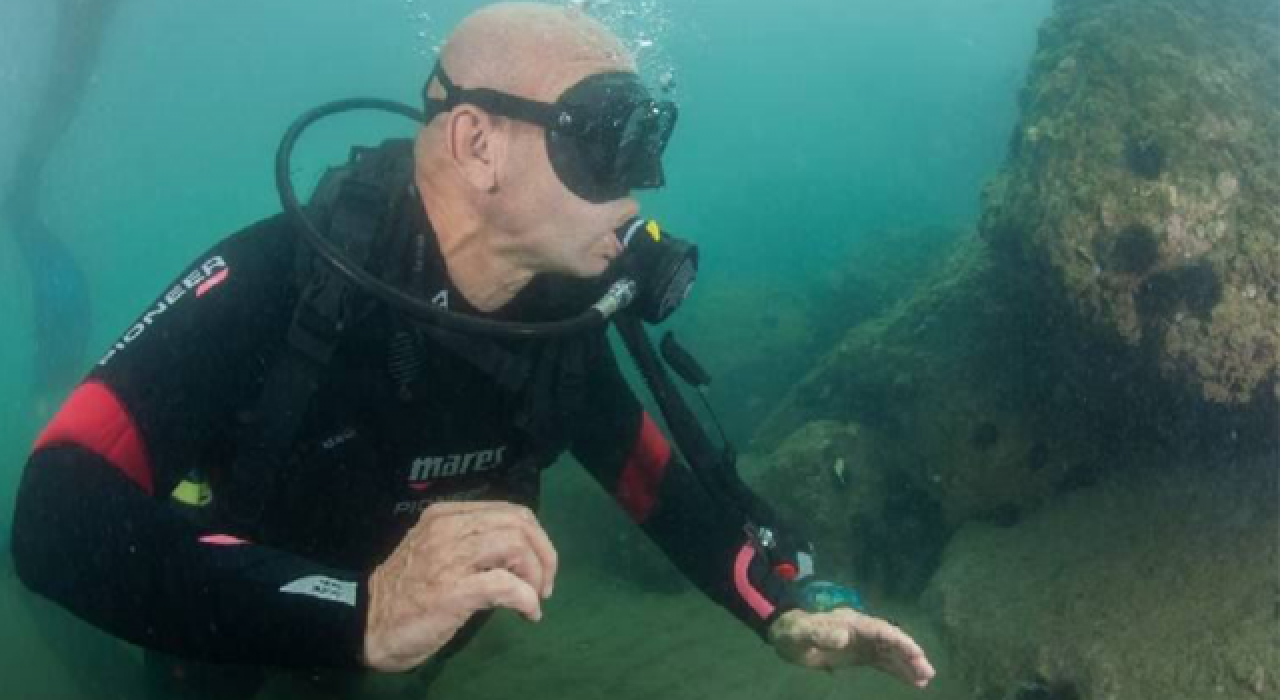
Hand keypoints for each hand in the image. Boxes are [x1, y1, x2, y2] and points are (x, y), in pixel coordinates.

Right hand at [363, 501, 557, 671]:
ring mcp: (450, 557)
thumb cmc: (404, 593)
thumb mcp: (436, 552)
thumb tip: (518, 557)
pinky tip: (528, 613)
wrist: (364, 624)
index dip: (536, 538)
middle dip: (544, 554)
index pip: (510, 511)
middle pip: (519, 523)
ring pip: (516, 545)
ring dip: (536, 575)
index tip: (539, 567)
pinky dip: (526, 598)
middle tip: (544, 585)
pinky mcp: (453, 590)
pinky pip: (506, 585)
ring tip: (535, 598)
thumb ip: (470, 545)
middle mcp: (448, 528)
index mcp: (446, 515)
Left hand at [769, 608, 934, 687]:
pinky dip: (897, 670)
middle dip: (909, 654)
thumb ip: (820, 632)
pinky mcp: (859, 655)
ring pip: (890, 652)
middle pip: (890, 641)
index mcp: (851, 623)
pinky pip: (882, 662)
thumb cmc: (793, 633)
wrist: (786, 635)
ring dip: (907, 664)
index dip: (898, 641)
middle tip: (927, 672)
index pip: (880, 630)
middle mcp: (861, 631)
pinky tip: (911, 681)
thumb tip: (842, 635)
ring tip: (925, 679)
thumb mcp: (801, 633)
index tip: (915, 653)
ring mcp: (861, 643)